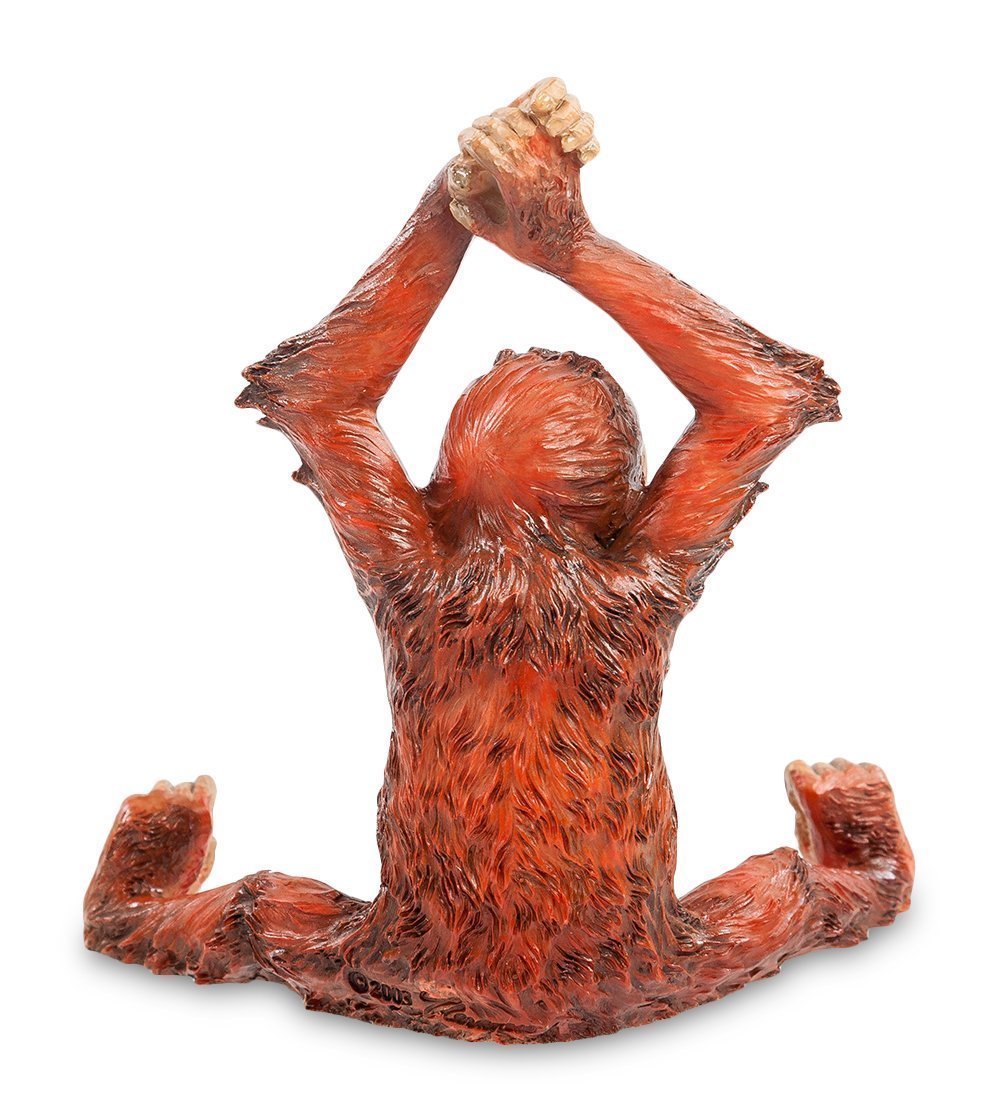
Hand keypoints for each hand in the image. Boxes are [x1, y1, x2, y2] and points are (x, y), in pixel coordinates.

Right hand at [447, 78, 598, 270]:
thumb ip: (474, 220)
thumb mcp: (500, 239)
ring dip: (507, 120)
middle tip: (477, 131)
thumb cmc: (536, 248)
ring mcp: (552, 158)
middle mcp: (532, 165)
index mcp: (513, 183)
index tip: (463, 144)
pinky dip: (533, 123)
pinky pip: (547, 129)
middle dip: (484, 126)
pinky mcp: (567, 158)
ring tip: (497, 126)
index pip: (482, 144)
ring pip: (524, 121)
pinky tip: (523, 128)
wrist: (575, 249)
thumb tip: (455, 201)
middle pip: (501, 126)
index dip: (468, 140)